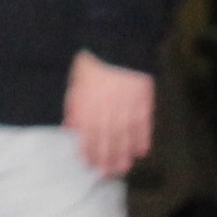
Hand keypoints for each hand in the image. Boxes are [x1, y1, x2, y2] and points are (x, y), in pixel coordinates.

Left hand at [65, 52, 155, 178]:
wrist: (119, 41)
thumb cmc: (94, 60)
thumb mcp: (76, 81)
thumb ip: (74, 106)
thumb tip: (72, 128)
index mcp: (88, 106)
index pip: (87, 136)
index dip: (89, 152)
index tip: (90, 165)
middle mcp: (106, 112)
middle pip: (107, 141)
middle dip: (107, 160)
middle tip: (109, 174)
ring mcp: (126, 109)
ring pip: (125, 138)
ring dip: (124, 155)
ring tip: (124, 168)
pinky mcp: (143, 103)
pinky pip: (144, 125)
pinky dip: (143, 139)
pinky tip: (142, 150)